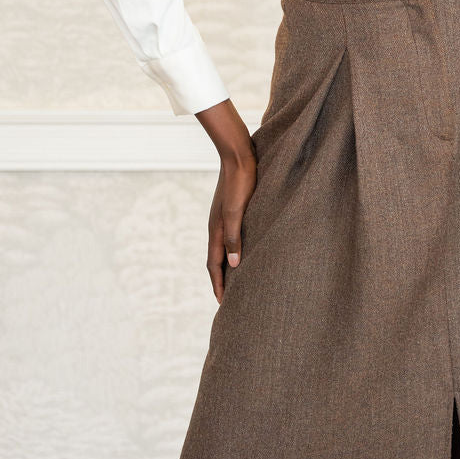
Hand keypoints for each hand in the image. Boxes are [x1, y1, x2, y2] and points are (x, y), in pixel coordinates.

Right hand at [206, 146, 257, 303]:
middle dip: (220, 280)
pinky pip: (231, 238)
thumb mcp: (237, 212)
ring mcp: (224, 219)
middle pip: (217, 260)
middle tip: (227, 299)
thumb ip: (235, 237)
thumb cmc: (241, 183)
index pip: (215, 265)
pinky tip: (244, 252)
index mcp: (216, 230)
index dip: (219, 285)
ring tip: (236, 280)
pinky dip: (234, 251)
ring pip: (224, 249)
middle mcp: (217, 227)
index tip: (223, 303)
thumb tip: (234, 265)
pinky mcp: (232, 211)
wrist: (239, 155)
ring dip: (227, 266)